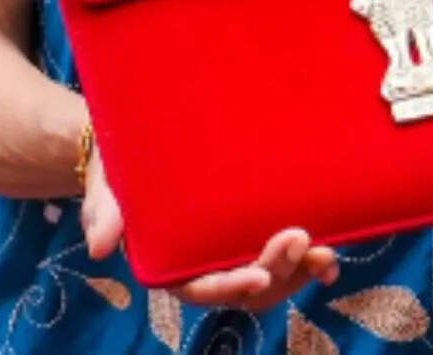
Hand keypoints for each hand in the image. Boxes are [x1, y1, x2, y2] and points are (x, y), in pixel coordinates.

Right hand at [81, 144, 338, 310]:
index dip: (232, 284)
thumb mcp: (108, 185)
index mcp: (170, 265)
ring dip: (301, 272)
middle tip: (302, 238)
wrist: (143, 146)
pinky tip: (330, 258)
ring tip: (327, 253)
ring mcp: (234, 254)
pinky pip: (287, 262)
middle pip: (246, 287)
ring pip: (273, 280)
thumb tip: (101, 248)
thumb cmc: (122, 168)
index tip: (259, 274)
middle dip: (278, 269)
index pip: (202, 287)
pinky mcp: (255, 236)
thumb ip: (104, 213)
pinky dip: (310, 264)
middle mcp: (206, 267)